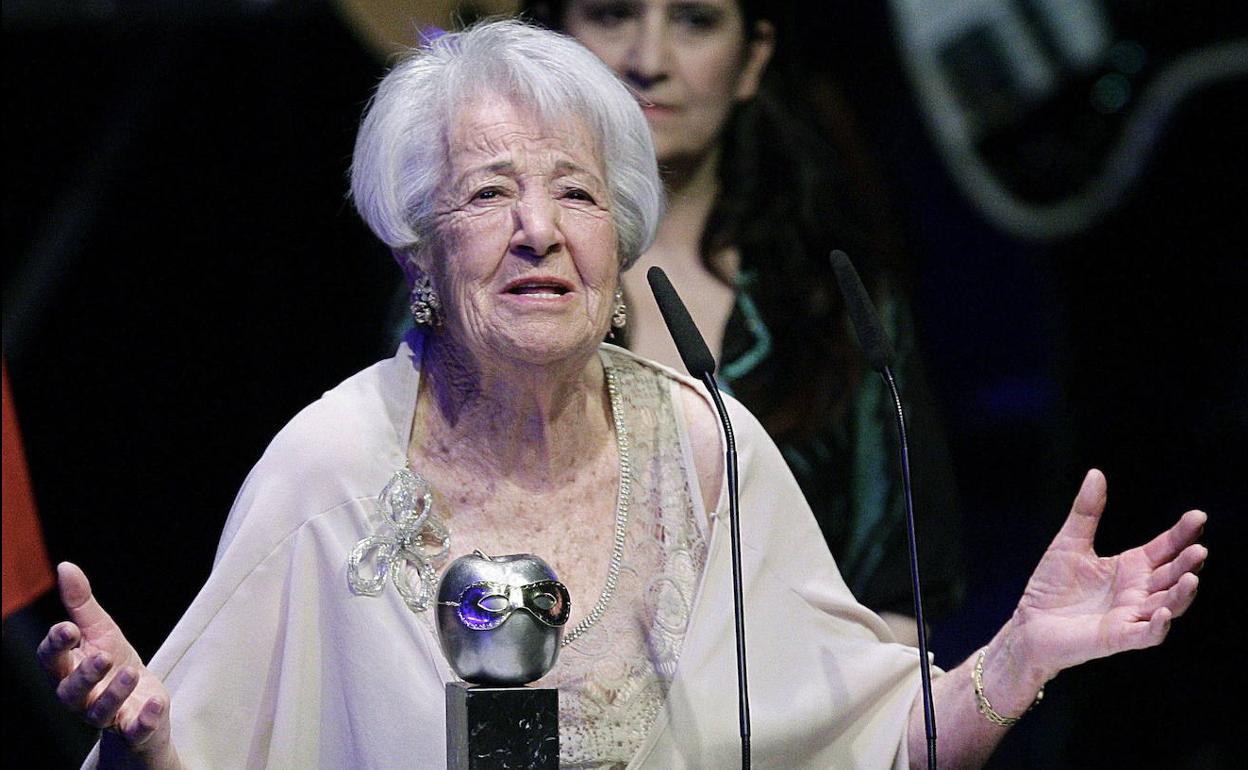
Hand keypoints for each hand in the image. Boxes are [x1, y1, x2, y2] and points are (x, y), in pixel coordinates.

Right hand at [36, 562, 174, 763]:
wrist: (143, 703)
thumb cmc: (114, 664)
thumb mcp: (101, 631)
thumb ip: (82, 604)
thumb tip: (65, 566)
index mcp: (69, 670)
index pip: (52, 660)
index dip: (56, 645)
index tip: (68, 628)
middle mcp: (81, 697)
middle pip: (70, 691)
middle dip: (84, 674)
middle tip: (103, 655)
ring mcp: (107, 716)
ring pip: (99, 711)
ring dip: (114, 693)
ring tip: (130, 671)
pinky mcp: (134, 730)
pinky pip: (136, 730)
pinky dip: (144, 719)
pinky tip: (155, 703)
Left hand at [1012, 469, 1206, 678]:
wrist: (1029, 622)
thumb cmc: (1052, 586)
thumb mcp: (1070, 542)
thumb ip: (1086, 512)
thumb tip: (1096, 472)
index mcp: (1131, 567)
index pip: (1165, 548)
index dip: (1182, 534)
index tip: (1198, 516)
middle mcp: (1138, 591)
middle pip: (1172, 576)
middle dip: (1187, 564)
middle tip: (1199, 549)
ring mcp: (1130, 615)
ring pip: (1167, 605)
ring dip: (1181, 594)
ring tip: (1192, 578)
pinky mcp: (1117, 637)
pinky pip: (1145, 634)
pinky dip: (1157, 626)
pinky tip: (1164, 613)